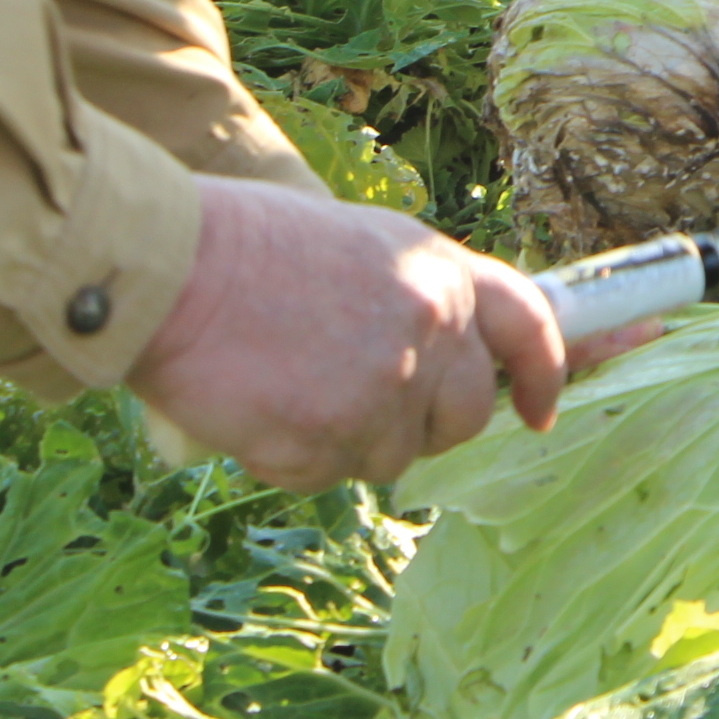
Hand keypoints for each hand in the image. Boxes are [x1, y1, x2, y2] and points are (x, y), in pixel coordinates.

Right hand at [131, 175, 568, 490]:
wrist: (170, 269)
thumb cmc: (248, 246)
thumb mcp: (361, 244)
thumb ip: (417, 297)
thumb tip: (447, 355)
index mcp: (440, 272)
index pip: (532, 327)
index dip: (548, 372)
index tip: (541, 409)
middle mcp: (429, 330)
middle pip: (466, 414)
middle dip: (426, 420)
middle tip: (360, 397)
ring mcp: (384, 390)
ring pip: (395, 453)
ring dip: (351, 437)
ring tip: (291, 381)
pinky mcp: (330, 440)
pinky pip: (330, 474)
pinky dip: (295, 456)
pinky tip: (261, 406)